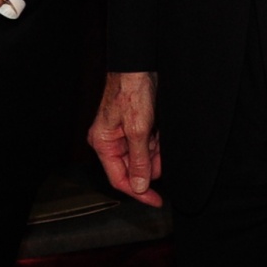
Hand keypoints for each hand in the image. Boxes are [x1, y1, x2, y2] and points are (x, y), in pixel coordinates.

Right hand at [88, 70, 162, 205]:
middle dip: (150, 165)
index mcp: (103, 144)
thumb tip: (139, 187)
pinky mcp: (132, 126)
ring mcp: (121, 134)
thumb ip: (139, 161)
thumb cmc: (131, 91)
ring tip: (159, 137)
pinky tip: (159, 132)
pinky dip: (156, 143)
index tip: (157, 200)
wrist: (138, 65)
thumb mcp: (138, 130)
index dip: (139, 192)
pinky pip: (146, 144)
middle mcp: (109, 141)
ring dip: (155, 153)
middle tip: (163, 157)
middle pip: (132, 168)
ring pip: (142, 157)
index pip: (119, 179)